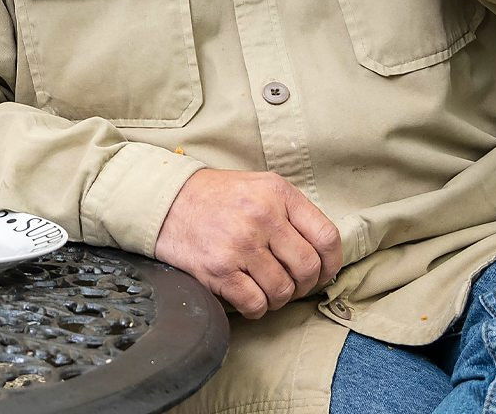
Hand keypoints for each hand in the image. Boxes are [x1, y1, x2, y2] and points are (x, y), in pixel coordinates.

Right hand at [153, 169, 343, 319]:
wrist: (164, 201)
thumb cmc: (215, 198)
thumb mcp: (258, 187)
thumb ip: (290, 212)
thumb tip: (322, 255)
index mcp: (277, 193)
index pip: (327, 237)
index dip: (330, 263)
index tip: (321, 272)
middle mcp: (261, 216)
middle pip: (308, 268)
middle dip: (303, 285)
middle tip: (289, 285)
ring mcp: (240, 244)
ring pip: (283, 291)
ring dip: (277, 298)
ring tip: (264, 289)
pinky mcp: (219, 269)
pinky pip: (255, 304)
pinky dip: (256, 308)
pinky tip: (247, 297)